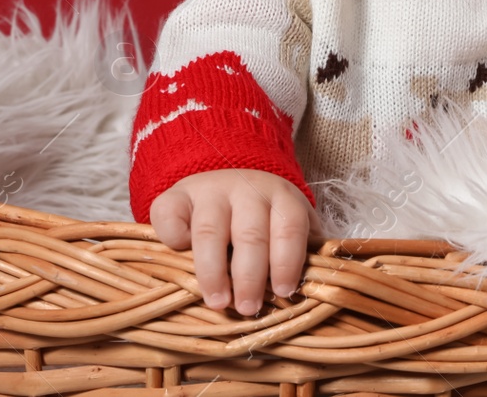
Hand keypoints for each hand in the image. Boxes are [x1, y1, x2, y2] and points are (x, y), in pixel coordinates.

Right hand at [148, 168, 320, 314]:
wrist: (227, 177)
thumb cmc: (264, 215)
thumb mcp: (290, 223)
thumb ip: (303, 248)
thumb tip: (318, 286)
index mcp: (281, 197)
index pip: (289, 227)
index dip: (287, 262)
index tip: (284, 292)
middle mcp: (246, 189)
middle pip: (250, 235)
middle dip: (250, 277)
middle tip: (248, 309)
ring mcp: (209, 190)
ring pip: (209, 231)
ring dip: (213, 271)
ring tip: (218, 301)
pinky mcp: (176, 195)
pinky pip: (169, 214)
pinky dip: (173, 236)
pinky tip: (180, 254)